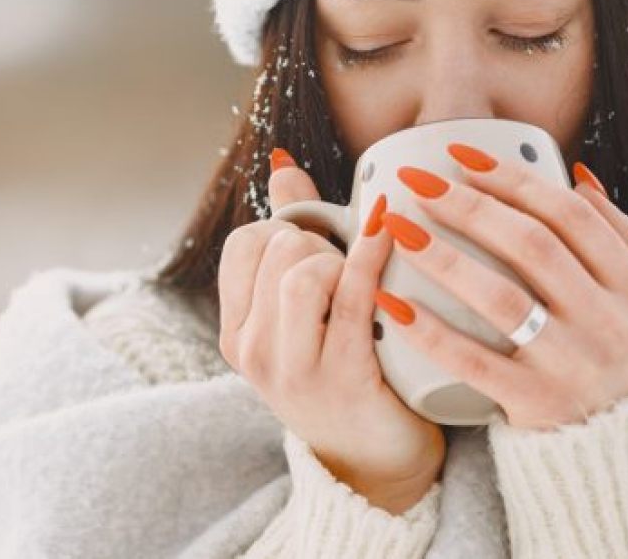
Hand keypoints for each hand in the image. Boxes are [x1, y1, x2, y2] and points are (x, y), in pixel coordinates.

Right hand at [217, 148, 444, 514]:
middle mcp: (252, 351)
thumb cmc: (343, 370)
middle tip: (349, 271)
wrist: (376, 462)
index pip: (246, 243)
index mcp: (236, 331)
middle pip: (279, 250)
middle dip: (322, 243)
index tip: (319, 251)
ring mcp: (292, 368)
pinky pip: (353, 297)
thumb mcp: (301, 313)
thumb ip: (290, 237)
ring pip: (303, 271)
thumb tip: (283, 164)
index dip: (288, 231)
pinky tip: (391, 230)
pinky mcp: (341, 376)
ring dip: (341, 260)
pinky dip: (371, 254)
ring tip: (362, 282)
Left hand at [375, 142, 627, 429]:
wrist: (615, 447)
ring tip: (398, 230)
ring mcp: (571, 364)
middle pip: (533, 247)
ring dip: (446, 258)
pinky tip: (391, 301)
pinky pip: (472, 361)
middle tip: (418, 183)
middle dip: (470, 207)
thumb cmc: (613, 353)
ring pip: (503, 298)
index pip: (570, 216)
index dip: (514, 180)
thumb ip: (615, 235)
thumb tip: (576, 172)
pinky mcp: (534, 402)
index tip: (461, 157)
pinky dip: (430, 330)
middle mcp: (608, 322)